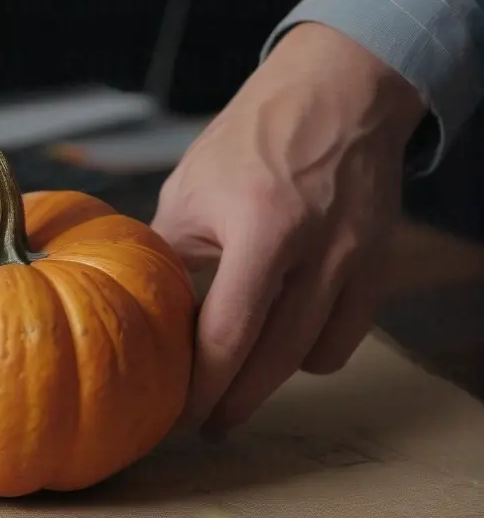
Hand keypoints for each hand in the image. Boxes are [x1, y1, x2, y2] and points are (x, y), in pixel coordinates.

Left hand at [151, 22, 426, 437]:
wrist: (340, 91)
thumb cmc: (252, 138)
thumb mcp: (189, 192)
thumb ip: (168, 258)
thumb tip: (139, 319)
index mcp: (263, 228)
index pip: (229, 335)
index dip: (201, 387)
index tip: (177, 415)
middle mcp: (319, 251)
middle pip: (273, 361)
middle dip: (234, 403)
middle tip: (205, 426)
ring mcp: (357, 261)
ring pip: (313, 357)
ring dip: (272, 381)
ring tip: (238, 385)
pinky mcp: (379, 267)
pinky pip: (346, 339)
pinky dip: (312, 355)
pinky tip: (282, 348)